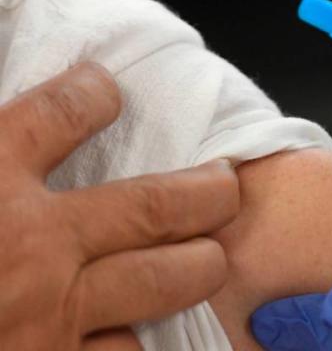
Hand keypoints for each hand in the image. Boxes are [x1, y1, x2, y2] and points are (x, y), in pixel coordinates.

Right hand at [0, 63, 239, 349]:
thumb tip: (9, 100)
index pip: (67, 109)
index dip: (94, 94)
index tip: (104, 91)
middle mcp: (30, 244)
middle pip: (159, 202)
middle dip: (206, 190)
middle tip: (224, 184)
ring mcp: (48, 317)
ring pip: (166, 280)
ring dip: (197, 264)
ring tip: (210, 254)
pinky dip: (135, 346)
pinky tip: (137, 336)